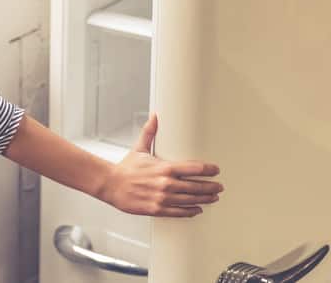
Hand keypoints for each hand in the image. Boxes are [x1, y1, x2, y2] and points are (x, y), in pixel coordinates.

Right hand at [98, 114, 222, 217]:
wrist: (111, 185)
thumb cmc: (125, 168)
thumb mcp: (139, 148)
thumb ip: (150, 133)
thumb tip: (155, 116)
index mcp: (164, 167)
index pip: (194, 168)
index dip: (209, 169)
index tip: (216, 170)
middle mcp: (166, 183)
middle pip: (196, 186)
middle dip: (211, 187)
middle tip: (219, 186)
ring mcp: (162, 198)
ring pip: (190, 200)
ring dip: (205, 199)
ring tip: (213, 198)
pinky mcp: (157, 209)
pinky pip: (178, 212)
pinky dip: (190, 211)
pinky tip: (197, 210)